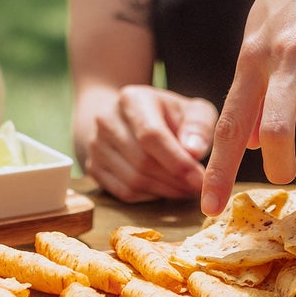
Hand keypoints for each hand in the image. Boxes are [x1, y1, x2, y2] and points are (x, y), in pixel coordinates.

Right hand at [84, 84, 217, 203]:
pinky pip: (125, 192)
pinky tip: (165, 189)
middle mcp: (107, 120)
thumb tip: (194, 152)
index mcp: (132, 99)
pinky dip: (150, 196)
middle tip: (198, 188)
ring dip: (165, 191)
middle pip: (142, 161)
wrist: (128, 118)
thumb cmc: (168, 115)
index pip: (151, 135)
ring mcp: (96, 145)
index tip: (201, 179)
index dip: (178, 161)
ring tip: (186, 189)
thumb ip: (198, 127)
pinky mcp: (94, 167)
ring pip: (133, 181)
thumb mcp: (191, 110)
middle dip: (175, 180)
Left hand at [204, 0, 295, 215]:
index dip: (218, 169)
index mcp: (253, 56)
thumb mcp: (259, 35)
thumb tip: (247, 142)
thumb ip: (252, 90)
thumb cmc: (292, 0)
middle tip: (283, 188)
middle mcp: (288, 57)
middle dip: (279, 171)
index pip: (231, 124)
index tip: (208, 207)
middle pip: (277, 130)